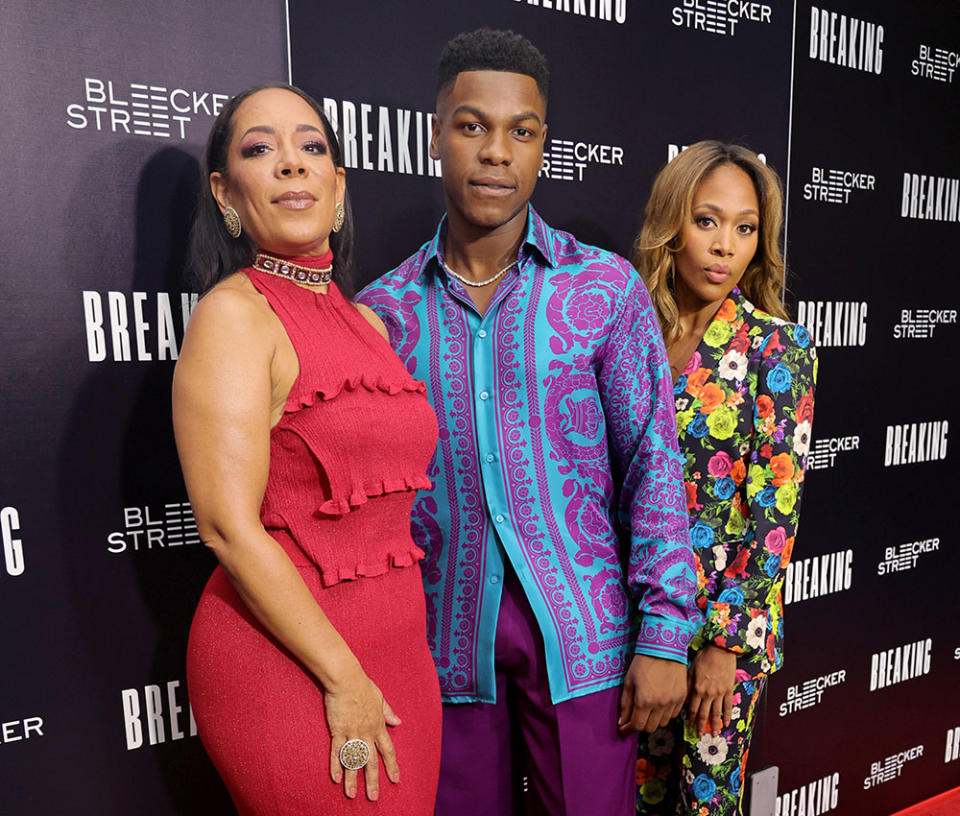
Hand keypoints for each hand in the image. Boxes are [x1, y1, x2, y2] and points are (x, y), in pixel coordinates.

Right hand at [324, 669, 401, 800]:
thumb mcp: (380, 698)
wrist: (346, 679)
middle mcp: (366, 732)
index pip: (387, 750)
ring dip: (353, 779)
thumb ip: (388, 712)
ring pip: (353, 760)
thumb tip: (399, 721)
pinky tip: (336, 779)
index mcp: (378, 725)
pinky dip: (336, 765)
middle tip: (373, 797)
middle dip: (373, 781)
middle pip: (371, 761)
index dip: (392, 766)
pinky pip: (337, 751)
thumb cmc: (363, 686)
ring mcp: (352, 732)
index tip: (396, 779)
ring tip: (351, 795)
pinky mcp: (337, 730)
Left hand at [618, 654, 686, 732]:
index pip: (637, 726)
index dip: (628, 729)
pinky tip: (659, 705)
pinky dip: (665, 714)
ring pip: (662, 723)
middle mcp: (660, 704)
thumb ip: (625, 704)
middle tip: (635, 717)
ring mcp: (673, 702)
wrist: (664, 648)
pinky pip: (673, 715)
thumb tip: (622, 722)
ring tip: (648, 709)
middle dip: (640, 725)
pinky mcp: (682, 697)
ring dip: (653, 720)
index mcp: (644, 701)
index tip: (623, 728)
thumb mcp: (629, 681)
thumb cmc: (643, 662)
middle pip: (650, 728)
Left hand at [687, 644, 736, 736]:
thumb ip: (688, 684)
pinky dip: (727, 715)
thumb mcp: (691, 669)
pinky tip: (727, 723)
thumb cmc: (704, 657)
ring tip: (715, 734)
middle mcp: (708, 693)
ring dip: (715, 725)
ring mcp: (719, 693)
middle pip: (704, 713)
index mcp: (697, 688)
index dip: (691, 718)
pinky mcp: (728, 690)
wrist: (720, 650)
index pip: (693, 707)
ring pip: (716, 712)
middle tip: (700, 735)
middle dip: (701, 725)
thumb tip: (684, 697)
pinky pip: (728, 705)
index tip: (691, 725)